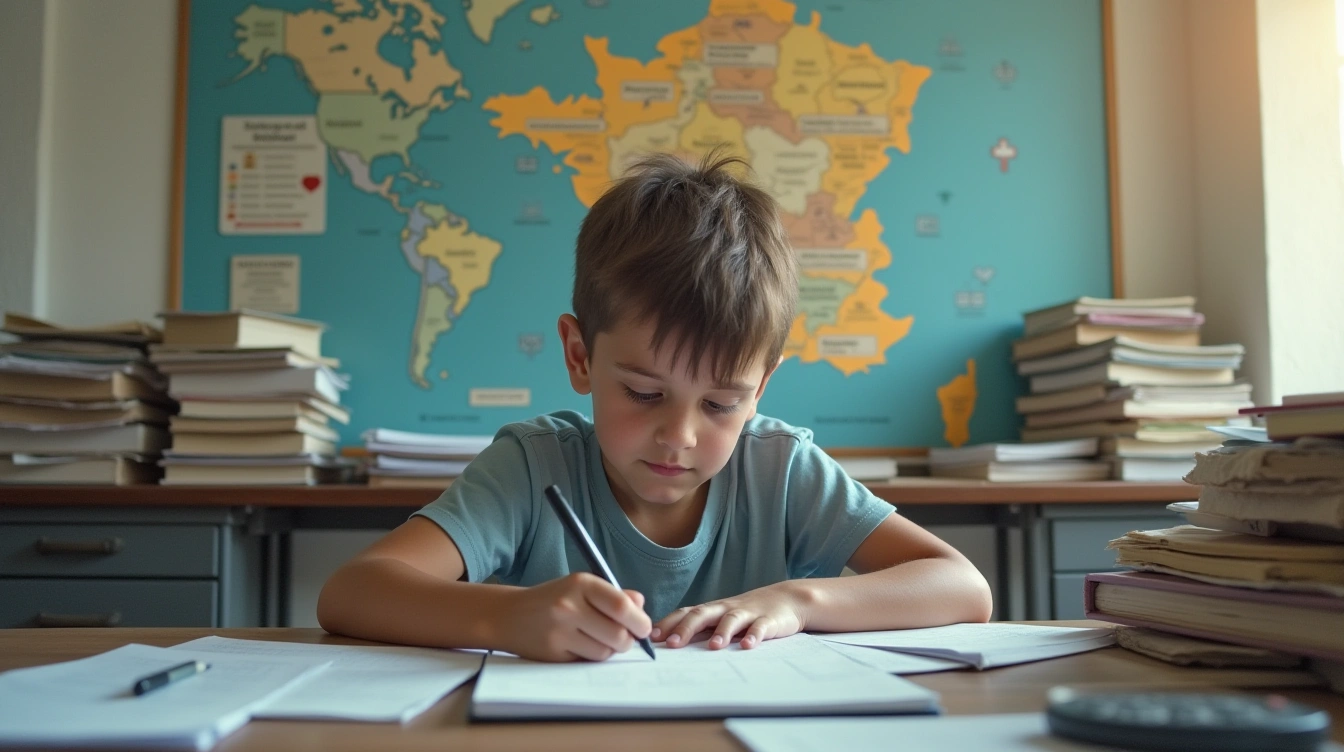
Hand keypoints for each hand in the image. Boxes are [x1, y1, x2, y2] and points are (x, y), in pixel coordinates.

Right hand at [501, 573, 651, 661]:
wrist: (509, 615)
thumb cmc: (554, 600)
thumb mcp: (582, 587)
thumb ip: (614, 595)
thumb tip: (641, 606)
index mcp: (580, 583)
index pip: (621, 606)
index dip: (640, 621)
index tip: (644, 629)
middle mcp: (569, 606)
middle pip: (618, 635)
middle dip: (628, 641)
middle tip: (625, 638)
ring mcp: (559, 631)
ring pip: (605, 652)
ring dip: (609, 650)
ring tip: (597, 639)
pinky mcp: (553, 653)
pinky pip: (587, 661)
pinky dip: (590, 656)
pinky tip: (579, 645)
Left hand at [652, 581, 809, 650]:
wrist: (788, 599)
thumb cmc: (748, 613)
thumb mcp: (723, 618)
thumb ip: (701, 628)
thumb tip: (669, 644)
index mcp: (713, 610)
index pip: (686, 613)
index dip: (669, 624)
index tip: (652, 638)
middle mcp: (726, 609)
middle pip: (703, 614)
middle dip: (686, 629)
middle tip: (672, 644)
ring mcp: (748, 613)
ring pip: (732, 620)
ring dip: (721, 632)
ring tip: (713, 646)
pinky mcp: (769, 620)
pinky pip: (761, 628)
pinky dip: (754, 636)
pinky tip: (747, 646)